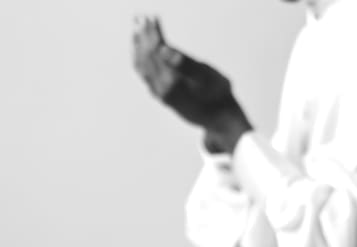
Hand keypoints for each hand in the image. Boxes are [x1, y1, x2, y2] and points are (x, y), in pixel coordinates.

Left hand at [131, 15, 251, 151]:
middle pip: (147, 57)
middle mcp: (162, 88)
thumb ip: (184, 62)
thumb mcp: (205, 75)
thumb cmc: (218, 94)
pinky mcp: (163, 98)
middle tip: (140, 18)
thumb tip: (163, 49)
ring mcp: (161, 94)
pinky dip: (141, 62)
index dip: (153, 32)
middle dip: (144, 36)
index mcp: (171, 80)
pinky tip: (140, 56)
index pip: (156, 50)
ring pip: (143, 67)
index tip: (151, 17)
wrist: (220, 119)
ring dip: (139, 48)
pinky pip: (146, 77)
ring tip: (136, 32)